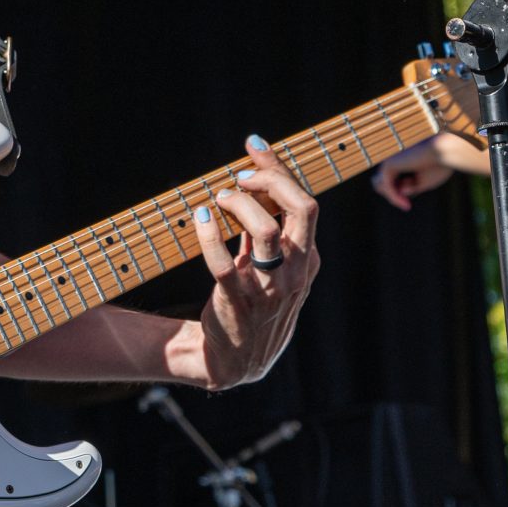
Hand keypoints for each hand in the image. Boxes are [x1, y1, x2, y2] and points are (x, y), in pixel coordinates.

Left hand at [167, 135, 320, 390]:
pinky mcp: (236, 304)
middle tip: (239, 177)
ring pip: (265, 231)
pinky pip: (223, 263)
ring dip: (239, 205)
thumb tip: (255, 177)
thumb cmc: (252, 301)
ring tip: (218, 200)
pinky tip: (200, 217)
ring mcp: (268, 290)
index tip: (254, 146)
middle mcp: (295, 273)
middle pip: (301, 210)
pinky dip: (209, 235)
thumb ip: (267, 227)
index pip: (305, 203)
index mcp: (307, 259)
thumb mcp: (271, 266)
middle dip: (270, 180)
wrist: (235, 360)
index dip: (279, 170)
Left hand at [372, 140, 455, 211]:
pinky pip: (387, 186)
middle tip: (406, 205)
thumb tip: (390, 194)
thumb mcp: (423, 182)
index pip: (391, 182)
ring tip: (406, 204)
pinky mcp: (389, 164)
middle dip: (392, 196)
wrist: (445, 151)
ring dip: (393, 197)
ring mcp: (391, 160)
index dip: (396, 196)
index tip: (407, 206)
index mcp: (404, 160)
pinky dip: (394, 197)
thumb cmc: (439, 165)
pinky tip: (406, 204)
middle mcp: (395, 159)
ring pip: (380, 186)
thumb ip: (408, 188)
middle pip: (381, 184)